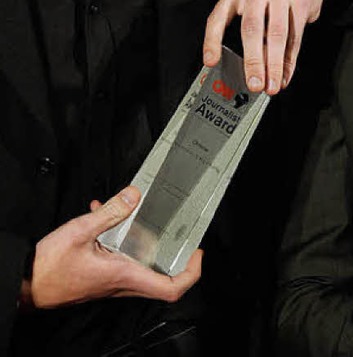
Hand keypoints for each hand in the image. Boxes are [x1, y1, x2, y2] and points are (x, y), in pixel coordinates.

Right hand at [23, 186, 201, 308]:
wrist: (26, 284)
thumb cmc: (49, 267)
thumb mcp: (81, 231)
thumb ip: (110, 212)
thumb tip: (135, 195)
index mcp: (124, 274)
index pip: (170, 288)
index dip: (190, 273)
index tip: (197, 252)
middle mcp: (122, 281)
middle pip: (162, 278)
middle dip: (176, 256)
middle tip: (183, 233)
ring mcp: (112, 279)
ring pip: (142, 265)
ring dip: (147, 242)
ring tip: (148, 215)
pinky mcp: (101, 274)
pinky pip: (120, 257)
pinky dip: (120, 236)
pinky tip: (106, 214)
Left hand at [202, 0, 330, 94]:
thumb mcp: (247, 6)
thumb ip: (241, 30)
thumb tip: (241, 70)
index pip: (218, 18)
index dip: (212, 41)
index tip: (211, 62)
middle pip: (252, 28)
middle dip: (253, 61)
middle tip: (254, 84)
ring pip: (276, 34)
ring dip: (275, 65)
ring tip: (272, 85)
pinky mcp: (300, 2)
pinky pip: (294, 36)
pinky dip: (289, 61)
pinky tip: (285, 75)